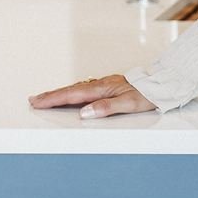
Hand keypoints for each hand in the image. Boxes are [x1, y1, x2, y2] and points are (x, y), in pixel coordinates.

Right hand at [28, 73, 155, 117]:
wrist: (163, 84)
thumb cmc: (149, 94)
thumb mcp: (129, 104)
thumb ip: (106, 108)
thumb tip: (84, 113)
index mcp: (102, 88)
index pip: (72, 95)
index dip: (53, 99)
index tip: (37, 102)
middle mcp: (101, 85)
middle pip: (71, 90)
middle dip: (51, 95)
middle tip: (34, 99)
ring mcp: (105, 84)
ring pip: (77, 88)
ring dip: (61, 93)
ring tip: (47, 97)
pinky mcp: (110, 86)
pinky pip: (86, 89)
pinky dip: (74, 92)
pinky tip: (72, 94)